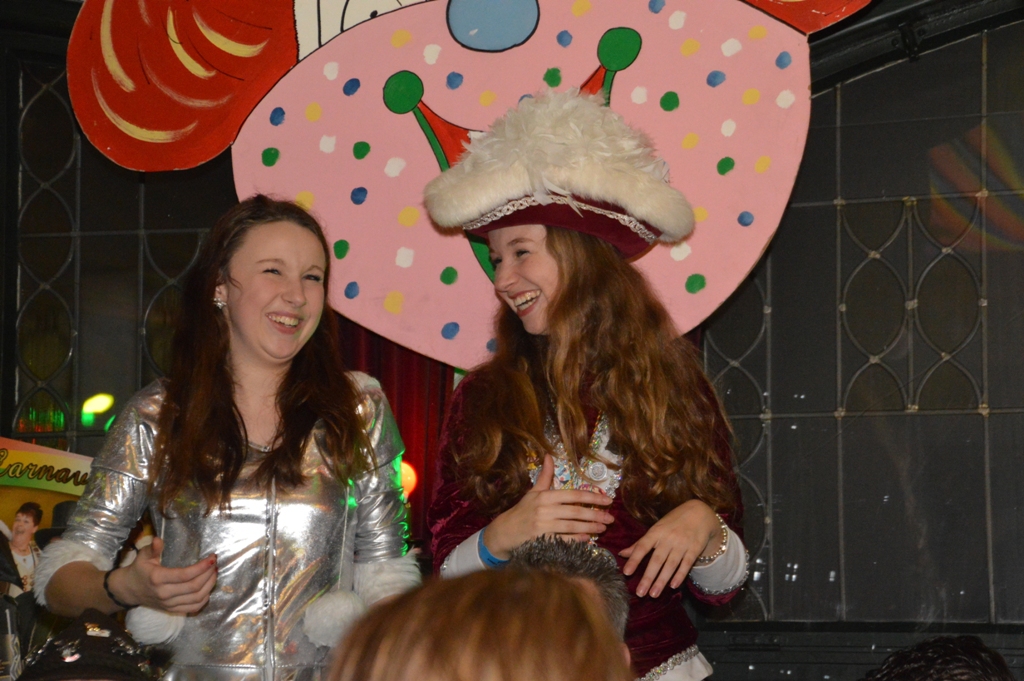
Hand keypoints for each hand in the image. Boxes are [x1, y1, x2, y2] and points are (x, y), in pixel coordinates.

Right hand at [111, 536, 217, 612]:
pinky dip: (204, 598)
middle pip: (194, 587)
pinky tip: (208, 587)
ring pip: (196, 598)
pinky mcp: (172, 610)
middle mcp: (164, 594)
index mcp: (157, 578)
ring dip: (210, 585)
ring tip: (214, 572)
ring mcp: (168, 604)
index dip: (201, 567)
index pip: (185, 575)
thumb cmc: (139, 569)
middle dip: (209, 574)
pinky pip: (193, 607)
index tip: (212, 558)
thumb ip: (152, 548)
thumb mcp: (143, 556)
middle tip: (215, 563)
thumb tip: (158, 539)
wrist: (129, 590)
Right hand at [483, 454, 614, 558]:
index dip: (592, 497)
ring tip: (603, 528)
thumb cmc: (522, 510)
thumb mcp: (533, 492)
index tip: (608, 500)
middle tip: (611, 518)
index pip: (573, 495)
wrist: (505, 531)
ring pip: (572, 526)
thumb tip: (549, 456)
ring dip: (590, 528)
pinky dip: (577, 540)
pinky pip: (564, 540)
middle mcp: (545, 510)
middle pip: (575, 512)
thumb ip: (545, 476)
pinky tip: (588, 538)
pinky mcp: (543, 541)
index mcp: (545, 496)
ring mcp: (544, 527)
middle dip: (595, 515)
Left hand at [619, 499, 721, 597]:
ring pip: (670, 565)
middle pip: (656, 560)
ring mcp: (682, 544)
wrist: (699, 513)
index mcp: (655, 532)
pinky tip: (673, 586)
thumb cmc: (672, 523)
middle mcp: (668, 539)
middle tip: (640, 593)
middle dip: (648, 577)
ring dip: (662, 581)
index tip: (626, 572)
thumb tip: (622, 554)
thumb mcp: (656, 529)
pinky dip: (680, 575)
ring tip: (653, 594)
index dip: (634, 559)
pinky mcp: (694, 549)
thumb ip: (640, 543)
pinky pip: (686, 564)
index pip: (642, 546)